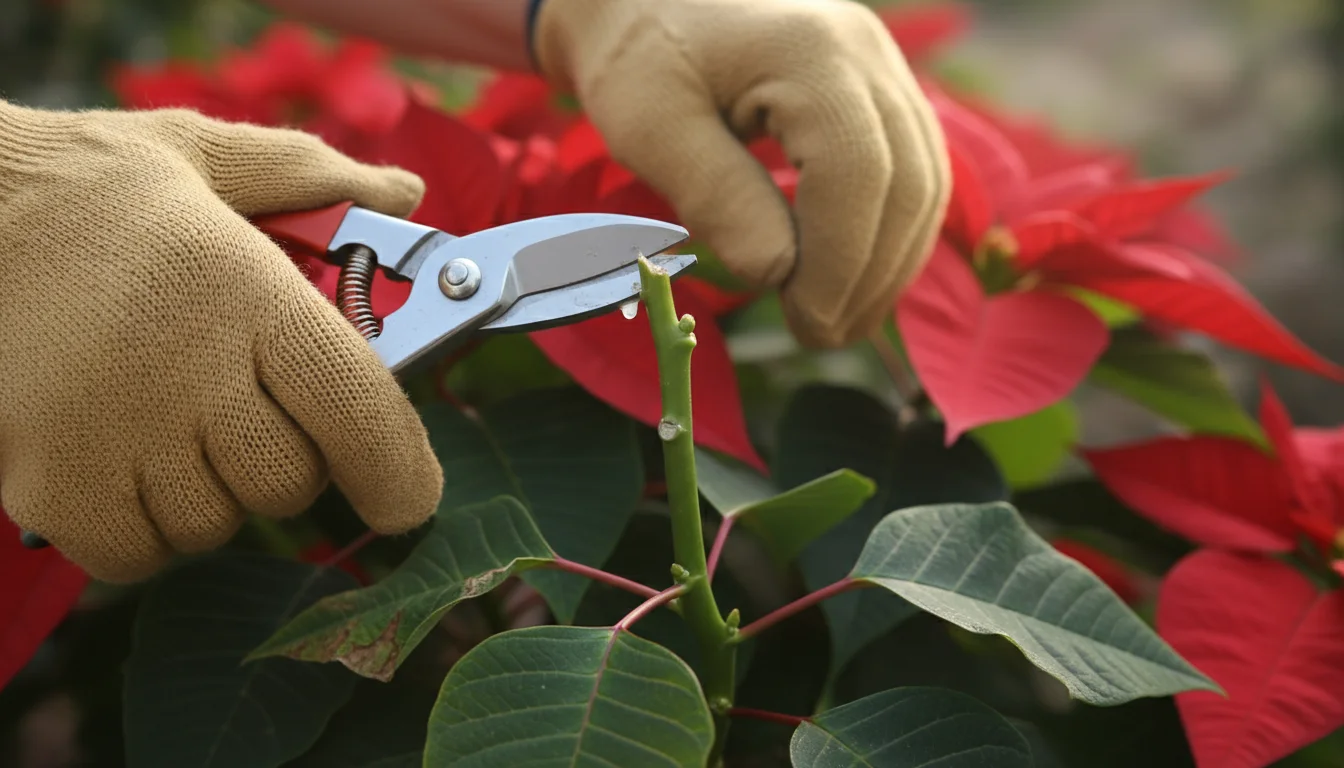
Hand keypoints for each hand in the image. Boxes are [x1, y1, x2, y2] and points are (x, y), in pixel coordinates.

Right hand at [0, 103, 442, 582]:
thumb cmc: (89, 190)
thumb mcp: (206, 155)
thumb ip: (316, 178)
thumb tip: (407, 195)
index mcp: (247, 291)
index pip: (357, 408)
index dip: (397, 468)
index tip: (409, 498)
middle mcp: (189, 370)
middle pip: (289, 483)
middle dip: (287, 461)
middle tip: (244, 410)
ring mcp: (114, 436)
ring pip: (216, 524)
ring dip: (212, 494)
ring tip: (169, 423)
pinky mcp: (50, 486)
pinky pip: (137, 555)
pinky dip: (143, 531)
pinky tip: (123, 467)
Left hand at [533, 0, 951, 346]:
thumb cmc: (637, 58)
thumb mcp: (652, 127)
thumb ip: (715, 196)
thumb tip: (777, 276)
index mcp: (810, 51)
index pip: (859, 174)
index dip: (841, 262)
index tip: (805, 323)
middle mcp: (866, 52)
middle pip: (909, 183)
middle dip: (871, 276)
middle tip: (820, 336)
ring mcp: (882, 67)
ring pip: (924, 183)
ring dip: (888, 265)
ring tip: (836, 322)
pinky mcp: (880, 91)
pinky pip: (912, 172)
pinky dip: (889, 235)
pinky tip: (851, 279)